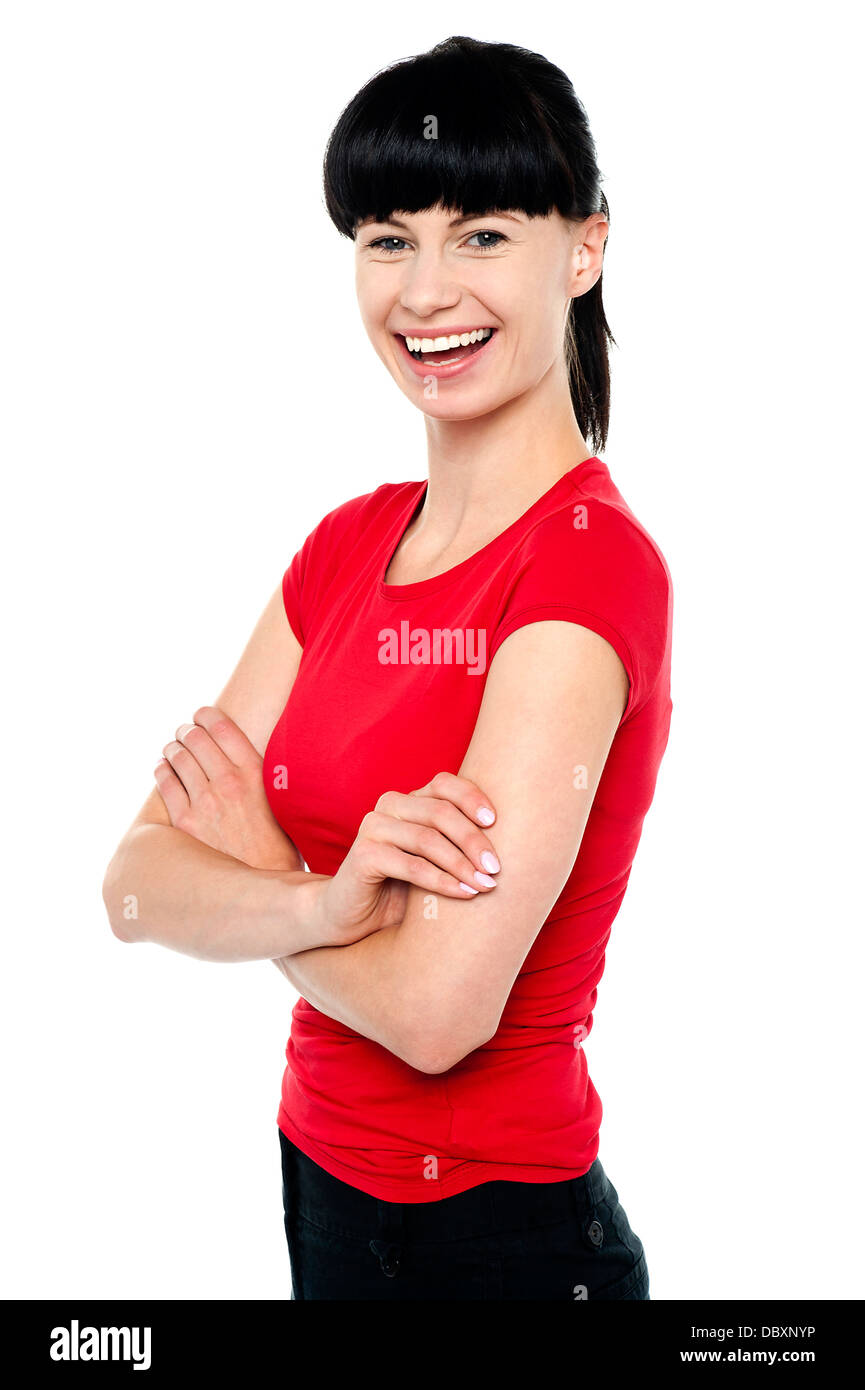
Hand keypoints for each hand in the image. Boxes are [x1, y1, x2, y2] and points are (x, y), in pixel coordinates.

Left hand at [154, 705, 303, 872]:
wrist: (265, 885)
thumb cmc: (279, 845)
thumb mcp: (283, 802)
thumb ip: (266, 777)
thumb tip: (251, 756)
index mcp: (256, 773)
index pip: (222, 727)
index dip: (207, 715)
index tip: (202, 714)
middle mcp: (229, 782)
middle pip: (196, 737)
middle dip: (187, 730)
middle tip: (185, 732)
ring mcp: (204, 802)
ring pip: (177, 757)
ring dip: (173, 747)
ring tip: (173, 748)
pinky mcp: (186, 823)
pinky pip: (165, 783)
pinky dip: (162, 770)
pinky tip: (164, 769)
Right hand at [318, 771, 500, 944]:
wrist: (354, 918)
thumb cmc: (405, 889)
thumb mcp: (437, 862)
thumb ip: (460, 845)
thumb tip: (519, 840)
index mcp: (410, 800)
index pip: (445, 784)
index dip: (473, 798)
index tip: (498, 823)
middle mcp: (390, 806)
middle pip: (440, 811)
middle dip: (474, 840)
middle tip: (497, 868)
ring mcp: (373, 828)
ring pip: (428, 838)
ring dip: (462, 863)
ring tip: (486, 885)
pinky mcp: (363, 855)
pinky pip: (411, 865)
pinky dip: (442, 881)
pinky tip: (465, 894)